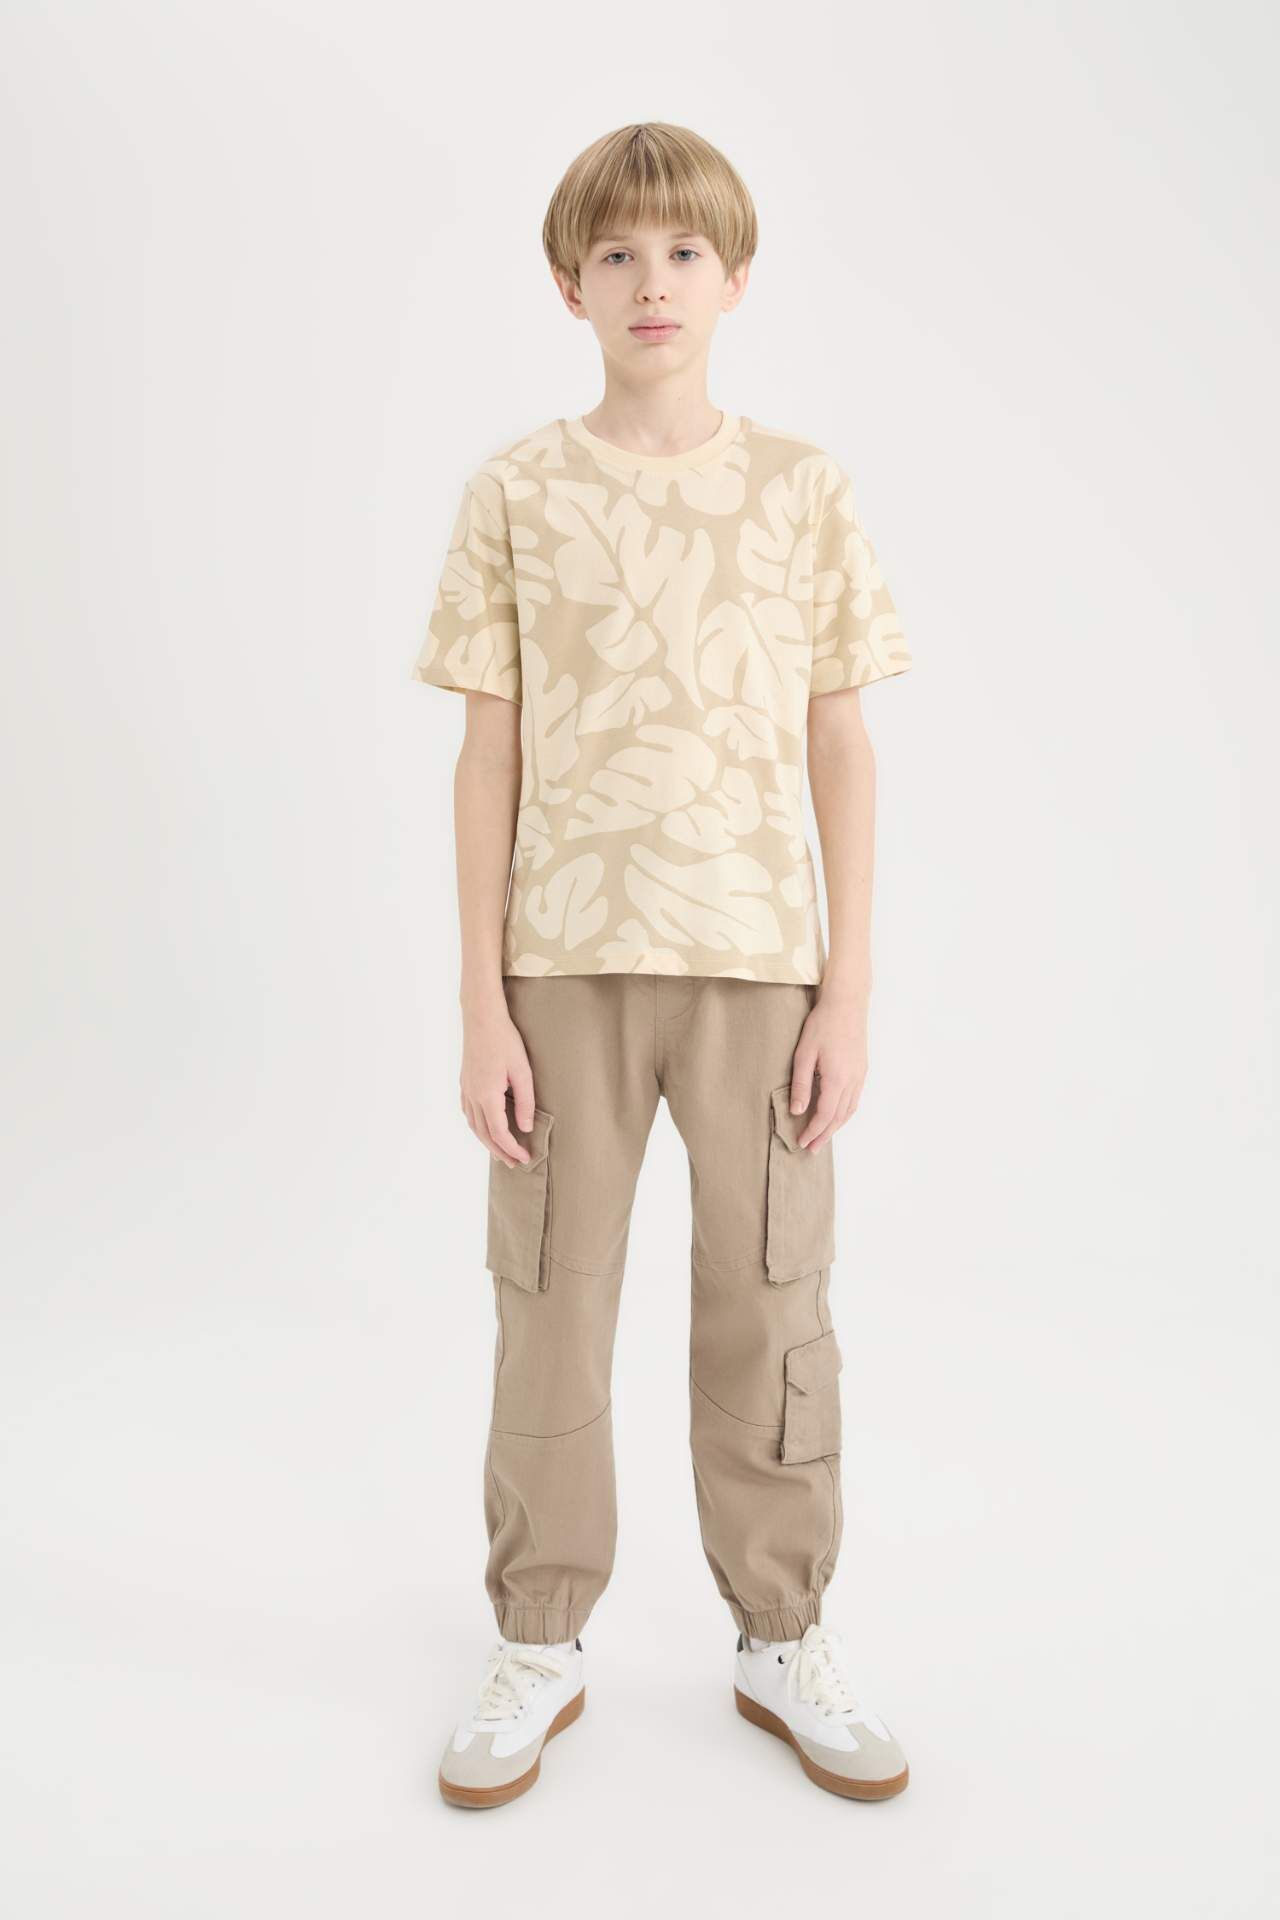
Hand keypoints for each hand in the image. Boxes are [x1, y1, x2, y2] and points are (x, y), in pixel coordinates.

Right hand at [460, 998, 536, 1166]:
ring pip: (474, 1125)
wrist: (482, 1018)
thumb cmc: (505, 1041)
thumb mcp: (522, 1071)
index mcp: (487, 1096)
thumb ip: (525, 1102)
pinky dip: (477, 1126)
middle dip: (500, 1151)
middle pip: (484, 1134)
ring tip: (501, 1151)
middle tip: (515, 1163)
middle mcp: (473, 1096)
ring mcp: (466, 1090)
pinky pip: (468, 1113)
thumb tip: (526, 1128)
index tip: (525, 1158)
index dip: (512, 1149)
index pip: (499, 1133)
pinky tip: (484, 1127)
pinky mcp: (465, 1082)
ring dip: (487, 1141)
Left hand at [786, 984, 868, 1150]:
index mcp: (837, 1079)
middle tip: (812, 1149)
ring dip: (836, 1126)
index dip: (813, 1131)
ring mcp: (860, 1075)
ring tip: (824, 1136)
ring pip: (849, 1110)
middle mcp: (852, 1081)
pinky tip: (837, 1114)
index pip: (824, 1115)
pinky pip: (855, 1099)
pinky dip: (845, 1112)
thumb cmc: (822, 1025)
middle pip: (839, 1117)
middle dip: (825, 1135)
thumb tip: (797, 1110)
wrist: (846, 1004)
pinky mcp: (862, 1069)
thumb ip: (801, 1084)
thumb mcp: (804, 1054)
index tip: (802, 1142)